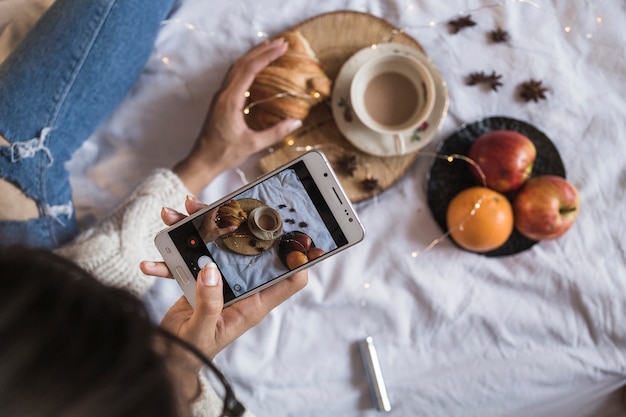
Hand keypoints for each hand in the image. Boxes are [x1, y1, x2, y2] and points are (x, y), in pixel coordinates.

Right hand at [140, 196, 307, 357]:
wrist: (167, 359)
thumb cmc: (190, 353)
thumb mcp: (202, 332)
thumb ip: (209, 304)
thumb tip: (211, 270)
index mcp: (253, 303)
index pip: (290, 279)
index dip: (298, 259)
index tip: (293, 232)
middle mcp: (241, 289)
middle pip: (248, 250)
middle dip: (233, 225)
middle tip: (208, 207)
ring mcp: (220, 283)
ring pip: (214, 247)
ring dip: (192, 230)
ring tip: (173, 217)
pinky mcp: (199, 281)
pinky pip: (188, 261)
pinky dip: (169, 258)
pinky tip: (150, 263)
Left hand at [173, 38, 302, 194]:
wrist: (202, 161)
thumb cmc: (224, 153)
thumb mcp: (253, 145)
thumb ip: (275, 133)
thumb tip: (296, 122)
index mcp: (230, 100)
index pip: (250, 69)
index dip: (266, 56)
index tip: (281, 47)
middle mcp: (223, 94)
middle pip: (242, 63)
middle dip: (261, 50)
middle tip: (280, 42)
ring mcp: (220, 96)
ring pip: (236, 67)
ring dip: (252, 55)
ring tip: (269, 47)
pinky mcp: (220, 101)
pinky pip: (234, 76)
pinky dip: (246, 66)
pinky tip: (255, 67)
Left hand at [196, 205, 236, 242]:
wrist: (200, 238)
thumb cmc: (206, 235)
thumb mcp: (218, 233)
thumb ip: (227, 230)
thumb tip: (234, 227)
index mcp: (210, 216)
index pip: (217, 206)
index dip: (224, 203)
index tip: (228, 201)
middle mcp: (208, 215)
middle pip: (216, 206)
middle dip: (223, 204)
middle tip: (229, 203)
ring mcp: (207, 216)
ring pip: (214, 209)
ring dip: (220, 207)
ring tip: (226, 206)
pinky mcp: (207, 218)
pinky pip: (213, 212)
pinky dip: (218, 211)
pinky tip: (222, 213)